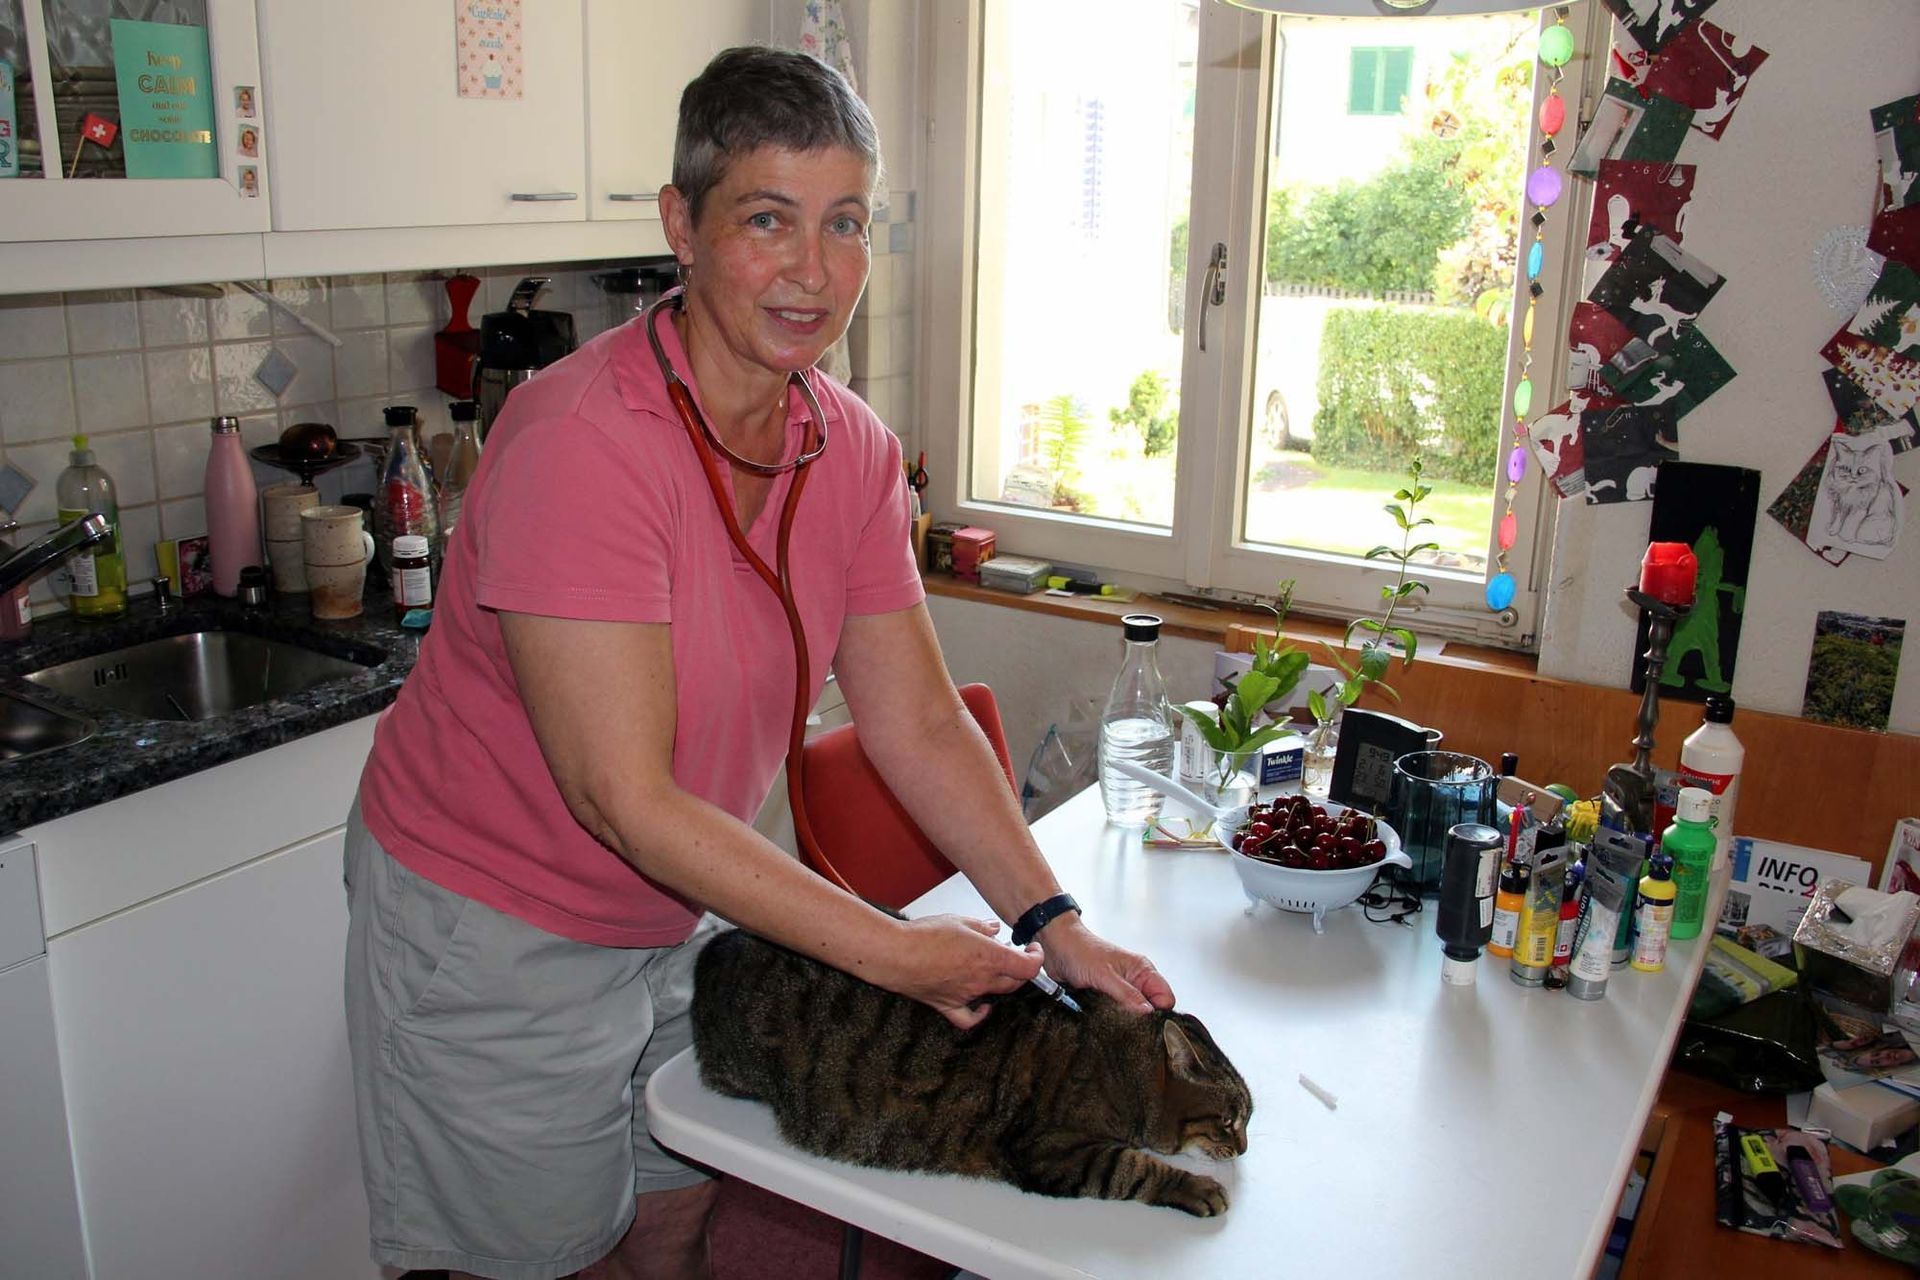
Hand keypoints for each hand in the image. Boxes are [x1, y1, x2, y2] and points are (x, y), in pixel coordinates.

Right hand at [879, 914, 1043, 1030]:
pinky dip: (980, 1014)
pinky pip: (970, 1018)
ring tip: (989, 966)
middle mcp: (982, 980)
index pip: (1028, 967)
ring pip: (994, 994)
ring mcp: (966, 996)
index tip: (1033, 950)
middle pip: (1015, 982)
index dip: (1036, 959)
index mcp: (990, 958)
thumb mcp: (959, 921)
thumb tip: (994, 929)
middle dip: (1020, 969)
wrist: (897, 955)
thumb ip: (981, 927)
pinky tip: (982, 1006)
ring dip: (999, 982)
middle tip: (1015, 956)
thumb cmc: (925, 936)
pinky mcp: (948, 1006)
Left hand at [1033, 916, 1174, 1013]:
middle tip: (1128, 1028)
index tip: (1147, 1025)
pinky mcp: (1106, 1000)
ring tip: (1112, 1024)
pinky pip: (1116, 1016)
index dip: (1160, 1012)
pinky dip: (1112, 1021)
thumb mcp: (1105, 975)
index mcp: (1143, 971)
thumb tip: (1148, 1012)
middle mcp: (1135, 982)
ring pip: (1133, 1015)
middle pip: (1151, 1010)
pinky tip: (1104, 1024)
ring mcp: (1121, 992)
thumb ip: (1127, 994)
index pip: (1165, 998)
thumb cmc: (1081, 952)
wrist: (1056, 947)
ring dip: (1124, 1022)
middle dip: (1142, 1020)